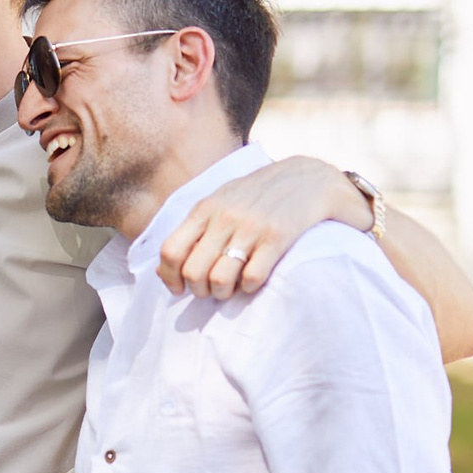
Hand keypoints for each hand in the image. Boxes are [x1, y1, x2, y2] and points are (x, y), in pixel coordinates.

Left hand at [156, 155, 358, 299]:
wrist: (310, 178)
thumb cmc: (258, 195)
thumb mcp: (221, 201)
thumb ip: (193, 230)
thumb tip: (162, 270)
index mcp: (205, 208)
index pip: (171, 251)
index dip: (169, 278)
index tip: (179, 289)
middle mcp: (224, 217)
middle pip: (193, 272)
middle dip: (198, 290)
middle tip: (210, 290)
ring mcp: (251, 227)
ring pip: (219, 280)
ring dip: (222, 294)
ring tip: (231, 288)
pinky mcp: (277, 238)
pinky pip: (251, 278)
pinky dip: (248, 288)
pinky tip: (253, 281)